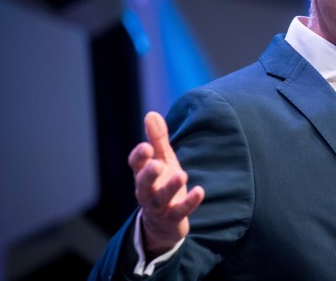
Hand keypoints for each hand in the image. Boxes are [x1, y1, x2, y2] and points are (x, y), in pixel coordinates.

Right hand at [128, 111, 204, 256]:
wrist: (163, 222)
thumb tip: (151, 114)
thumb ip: (157, 139)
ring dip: (170, 187)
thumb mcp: (162, 159)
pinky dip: (189, 202)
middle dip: (149, 174)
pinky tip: (200, 191)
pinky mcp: (173, 218)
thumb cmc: (162, 182)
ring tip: (182, 175)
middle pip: (144, 184)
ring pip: (161, 198)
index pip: (136, 164)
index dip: (139, 156)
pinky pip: (180, 211)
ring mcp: (159, 206)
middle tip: (156, 164)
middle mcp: (147, 191)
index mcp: (142, 174)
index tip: (146, 147)